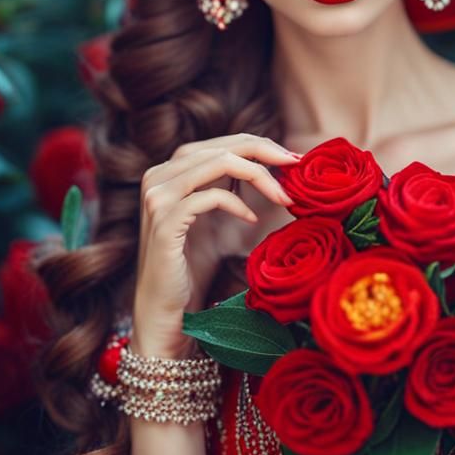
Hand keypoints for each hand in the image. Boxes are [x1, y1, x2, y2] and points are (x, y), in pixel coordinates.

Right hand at [133, 133, 299, 356]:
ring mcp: (157, 196)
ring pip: (217, 162)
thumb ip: (231, 188)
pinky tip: (252, 219)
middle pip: (220, 147)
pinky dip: (237, 204)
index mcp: (169, 171)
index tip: (292, 159)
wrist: (166, 310)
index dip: (259, 145)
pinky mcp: (164, 220)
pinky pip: (210, 197)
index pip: (219, 143)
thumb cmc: (192, 266)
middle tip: (296, 165)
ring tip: (282, 195)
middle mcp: (158, 176)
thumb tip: (275, 164)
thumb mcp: (215, 219)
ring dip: (258, 175)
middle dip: (264, 152)